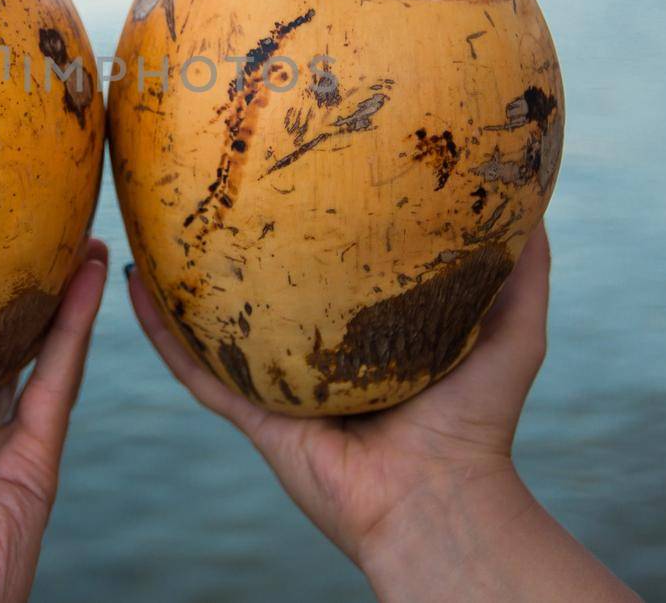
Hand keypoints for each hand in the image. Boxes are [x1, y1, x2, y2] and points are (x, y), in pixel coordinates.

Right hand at [129, 225, 636, 600]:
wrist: (440, 499)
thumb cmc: (478, 420)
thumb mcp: (512, 326)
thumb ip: (521, 266)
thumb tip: (531, 189)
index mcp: (365, 333)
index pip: (328, 267)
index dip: (307, 222)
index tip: (291, 166)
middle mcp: (315, 353)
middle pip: (265, 289)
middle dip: (235, 244)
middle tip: (210, 183)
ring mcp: (277, 382)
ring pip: (215, 323)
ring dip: (180, 281)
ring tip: (153, 224)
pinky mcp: (252, 412)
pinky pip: (195, 366)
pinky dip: (160, 330)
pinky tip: (134, 284)